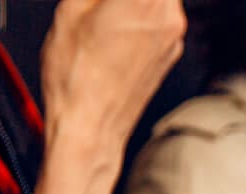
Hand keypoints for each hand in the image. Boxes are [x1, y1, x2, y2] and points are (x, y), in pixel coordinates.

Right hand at [39, 0, 185, 166]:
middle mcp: (168, 16)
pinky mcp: (171, 51)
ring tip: (104, 10)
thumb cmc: (76, 79)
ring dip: (135, 0)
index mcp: (144, 0)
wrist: (91, 128)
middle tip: (100, 3)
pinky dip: (141, 8)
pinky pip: (160, 14)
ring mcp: (174, 36)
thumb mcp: (71, 9)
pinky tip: (113, 19)